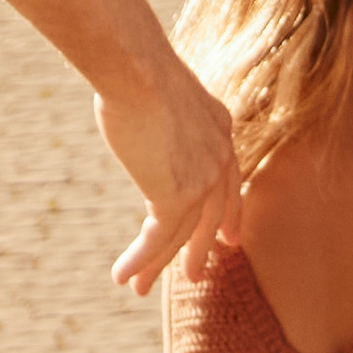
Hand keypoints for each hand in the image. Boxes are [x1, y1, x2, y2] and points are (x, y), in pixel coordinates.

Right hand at [99, 45, 245, 293]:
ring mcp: (202, 178)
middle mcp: (219, 155)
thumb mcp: (156, 89)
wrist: (137, 67)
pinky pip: (158, 239)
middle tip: (195, 276)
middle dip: (200, 248)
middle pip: (212, 214)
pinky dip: (139, 260)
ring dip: (156, 263)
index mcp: (219, 126)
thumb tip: (140, 117)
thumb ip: (159, 113)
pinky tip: (122, 276)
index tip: (229, 237)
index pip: (230, 178)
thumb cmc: (135, 64)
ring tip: (138, 288)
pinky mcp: (177, 195)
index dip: (229, 211)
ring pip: (181, 234)